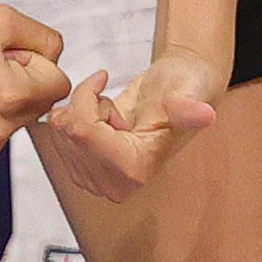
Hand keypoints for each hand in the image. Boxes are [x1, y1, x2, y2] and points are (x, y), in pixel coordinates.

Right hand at [0, 0, 68, 175]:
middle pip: (39, 106)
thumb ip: (46, 39)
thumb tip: (58, 62)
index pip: (59, 84)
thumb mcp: (3, 18)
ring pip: (17, 123)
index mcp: (11, 96)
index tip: (5, 56)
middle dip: (22, 85)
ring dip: (3, 104)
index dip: (35, 64)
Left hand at [38, 52, 221, 206]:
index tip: (103, 76)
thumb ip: (189, 107)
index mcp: (136, 170)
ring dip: (81, 110)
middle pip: (68, 131)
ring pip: (58, 131)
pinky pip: (55, 135)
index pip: (82, 130)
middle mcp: (114, 185)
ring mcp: (96, 182)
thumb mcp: (188, 90)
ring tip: (114, 114)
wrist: (177, 91)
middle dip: (85, 103)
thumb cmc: (184, 88)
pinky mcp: (83, 173)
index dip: (87, 96)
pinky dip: (72, 116)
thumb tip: (205, 115)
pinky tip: (101, 119)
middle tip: (116, 104)